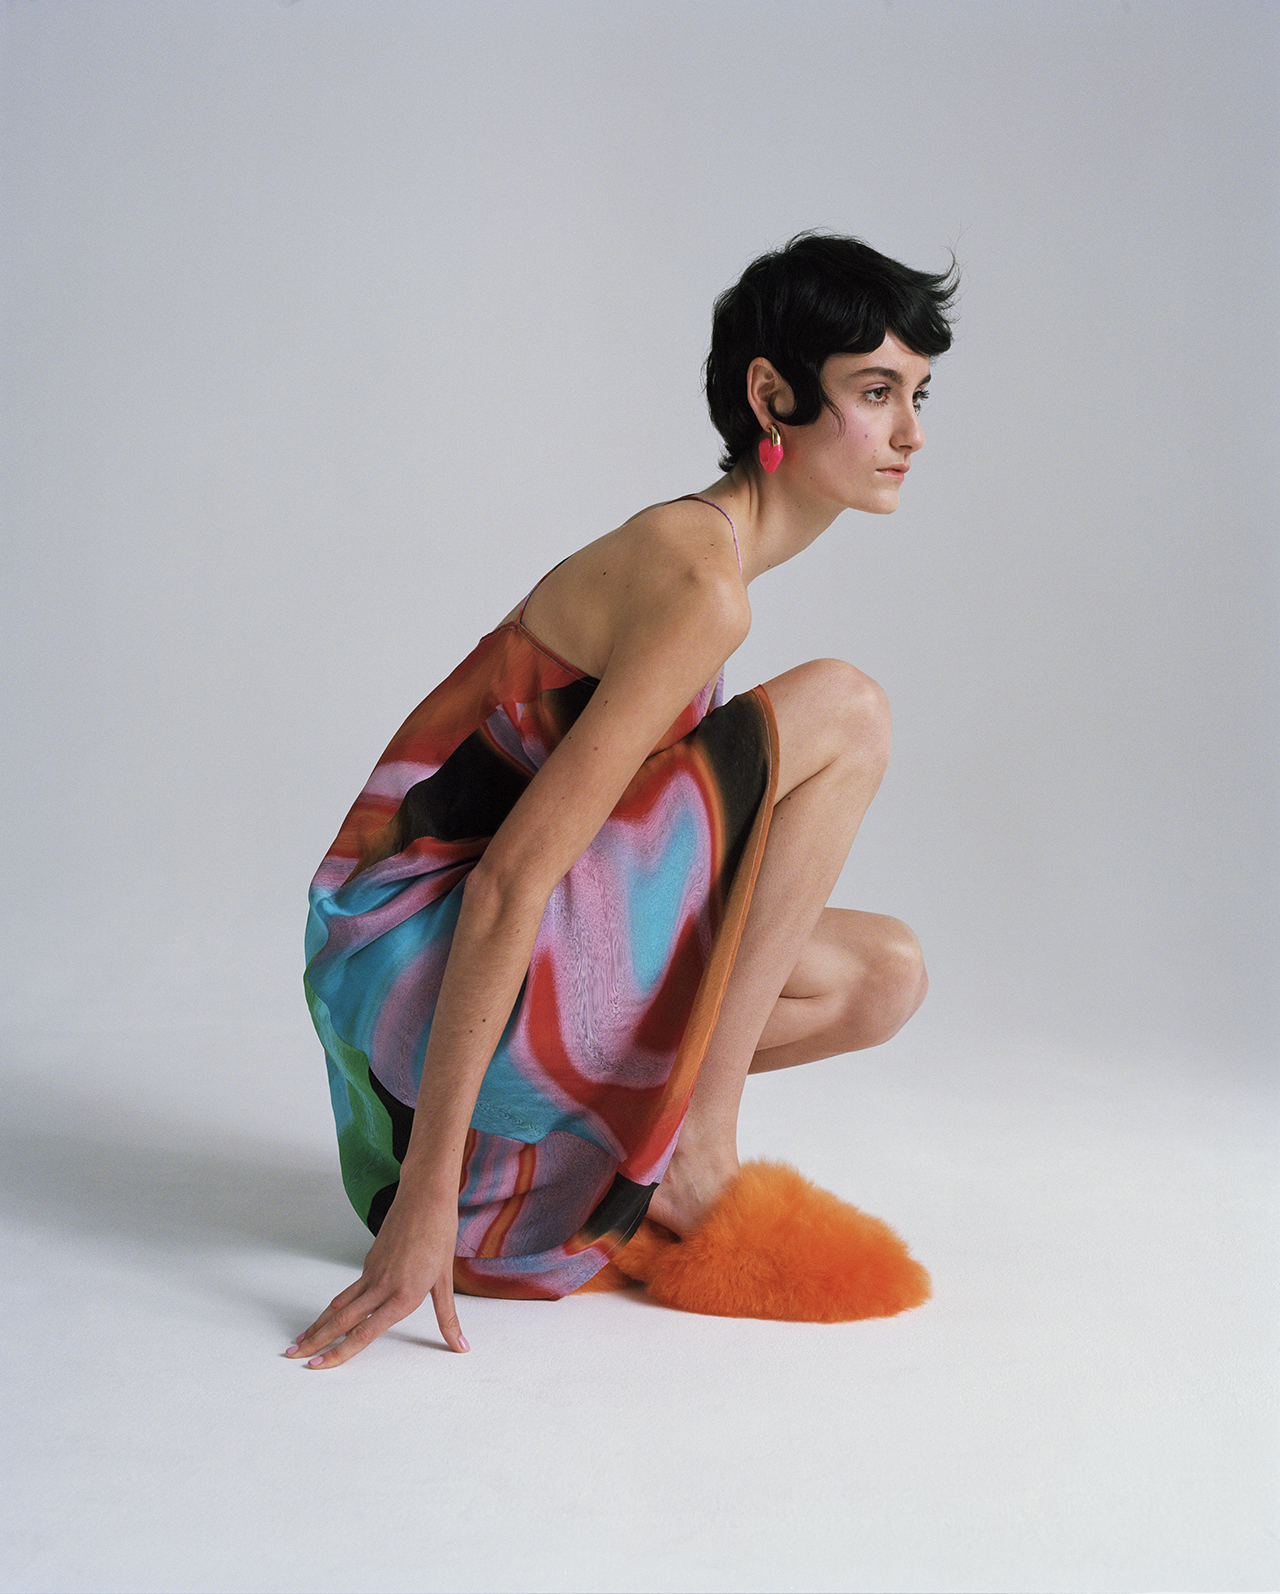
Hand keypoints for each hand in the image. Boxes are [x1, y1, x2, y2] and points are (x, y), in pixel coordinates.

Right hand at [285, 1186, 468, 1367]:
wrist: (425, 1196)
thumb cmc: (438, 1233)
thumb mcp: (446, 1280)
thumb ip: (448, 1319)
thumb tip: (461, 1348)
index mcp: (403, 1294)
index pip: (365, 1332)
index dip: (340, 1351)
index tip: (319, 1364)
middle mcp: (382, 1285)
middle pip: (342, 1320)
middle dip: (316, 1341)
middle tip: (295, 1357)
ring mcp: (372, 1272)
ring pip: (339, 1304)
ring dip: (319, 1324)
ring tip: (301, 1340)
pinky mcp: (369, 1261)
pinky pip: (349, 1289)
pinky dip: (334, 1307)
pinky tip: (329, 1317)